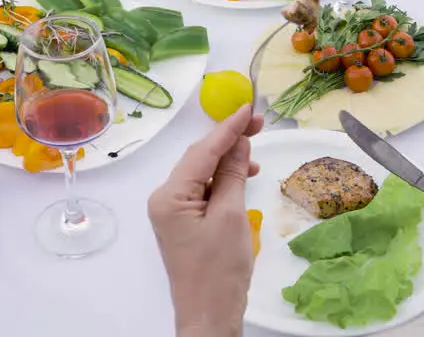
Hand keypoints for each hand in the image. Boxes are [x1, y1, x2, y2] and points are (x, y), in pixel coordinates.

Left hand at [149, 105, 263, 336]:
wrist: (209, 315)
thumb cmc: (219, 270)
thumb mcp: (231, 216)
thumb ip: (234, 175)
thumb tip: (240, 144)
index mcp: (169, 196)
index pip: (202, 151)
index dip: (228, 128)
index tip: (248, 108)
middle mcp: (164, 199)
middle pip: (198, 158)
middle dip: (228, 141)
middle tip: (259, 123)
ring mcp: (172, 211)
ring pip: (201, 173)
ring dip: (227, 161)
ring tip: (256, 154)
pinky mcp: (183, 222)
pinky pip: (202, 191)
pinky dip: (222, 181)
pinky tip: (243, 177)